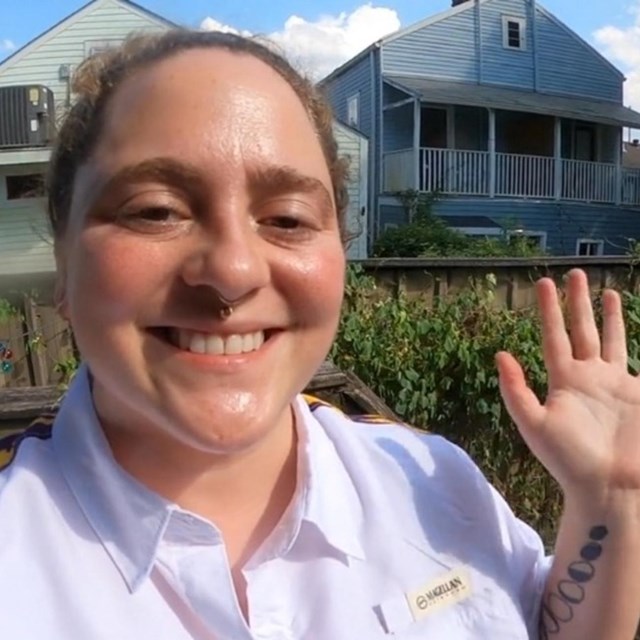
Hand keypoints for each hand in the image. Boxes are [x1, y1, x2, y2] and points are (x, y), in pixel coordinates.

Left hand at [496, 269, 639, 500]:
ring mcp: (616, 385)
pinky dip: (637, 341)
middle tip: (573, 273)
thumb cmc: (569, 461)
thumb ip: (515, 390)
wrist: (612, 489)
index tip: (543, 283)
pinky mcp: (639, 395)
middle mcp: (589, 377)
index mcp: (564, 380)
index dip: (549, 310)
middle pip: (581, 330)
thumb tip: (500, 354)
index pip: (554, 336)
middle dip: (577, 303)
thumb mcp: (534, 425)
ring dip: (609, 316)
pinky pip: (639, 360)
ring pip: (611, 340)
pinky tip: (634, 324)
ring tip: (607, 291)